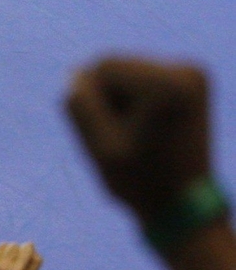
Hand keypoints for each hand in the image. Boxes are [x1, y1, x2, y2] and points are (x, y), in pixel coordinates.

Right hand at [65, 58, 210, 220]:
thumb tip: (76, 75)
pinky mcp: (193, 81)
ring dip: (122, 100)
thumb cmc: (141, 181)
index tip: (112, 135)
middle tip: (125, 137)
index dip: (94, 100)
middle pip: (119, 66)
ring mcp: (194, 73)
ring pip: (129, 72)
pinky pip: (144, 79)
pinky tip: (148, 128)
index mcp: (168, 85)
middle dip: (110, 99)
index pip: (105, 66)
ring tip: (138, 135)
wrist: (184, 204)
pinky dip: (137, 101)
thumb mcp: (99, 148)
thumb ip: (80, 107)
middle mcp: (187, 71)